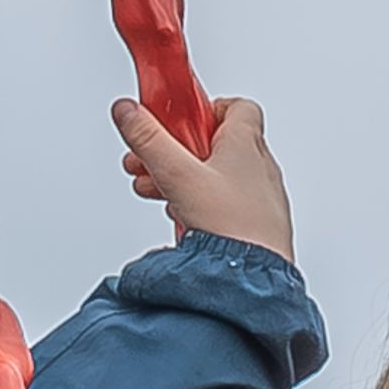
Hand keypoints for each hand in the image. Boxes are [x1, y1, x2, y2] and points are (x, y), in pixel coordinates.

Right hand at [115, 90, 293, 260]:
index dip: (205, 107)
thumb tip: (128, 111)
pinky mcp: (257, 227)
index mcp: (247, 145)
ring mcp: (260, 200)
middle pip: (215, 143)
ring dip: (182, 178)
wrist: (254, 282)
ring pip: (216, 177)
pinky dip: (199, 204)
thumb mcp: (177, 174)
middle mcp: (260, 169)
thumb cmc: (232, 230)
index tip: (178, 118)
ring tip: (155, 189)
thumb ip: (148, 139)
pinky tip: (180, 216)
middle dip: (176, 149)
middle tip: (151, 159)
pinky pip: (225, 206)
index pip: (236, 107)